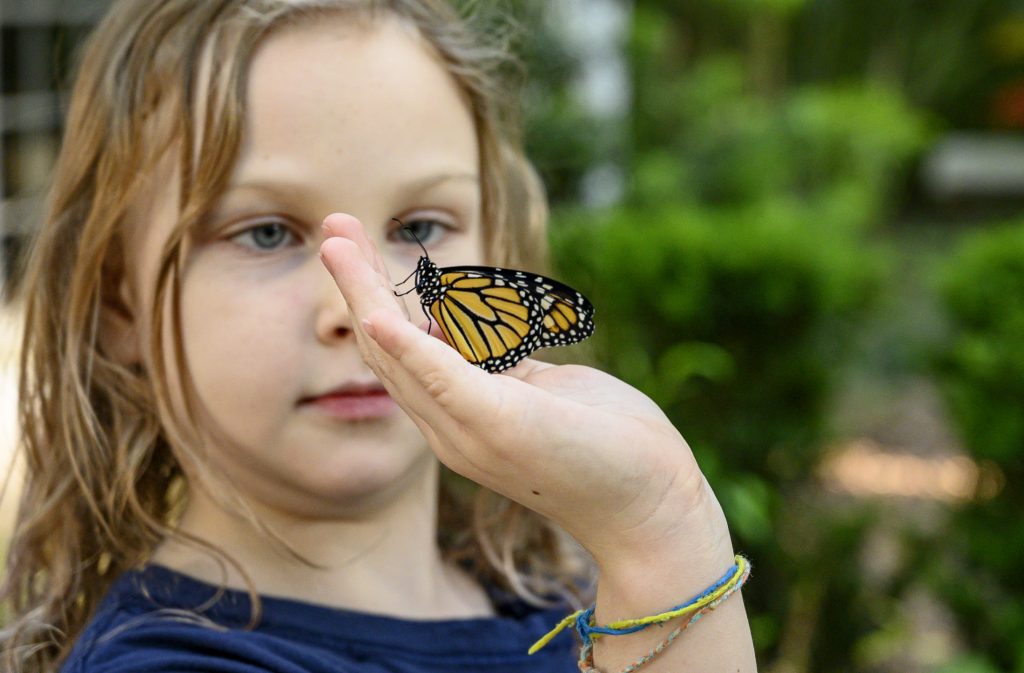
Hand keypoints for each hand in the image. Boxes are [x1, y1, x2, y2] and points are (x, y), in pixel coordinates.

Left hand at [319, 213, 729, 570]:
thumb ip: (440, 373)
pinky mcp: (525, 388)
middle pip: (397, 335)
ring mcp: (492, 399)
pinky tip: (443, 285)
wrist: (649, 497)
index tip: (333, 238)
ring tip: (373, 245)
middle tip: (338, 223)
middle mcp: (458, 412)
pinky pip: (480, 340)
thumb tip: (374, 324)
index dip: (358, 289)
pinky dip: (458, 308)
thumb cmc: (584, 466)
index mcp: (445, 423)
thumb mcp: (504, 419)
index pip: (384, 346)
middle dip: (366, 280)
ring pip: (434, 335)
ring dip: (405, 290)